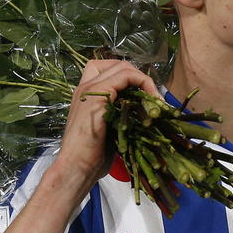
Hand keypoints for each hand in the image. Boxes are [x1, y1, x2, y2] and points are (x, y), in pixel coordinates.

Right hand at [52, 59, 159, 190]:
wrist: (76, 168)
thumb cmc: (91, 156)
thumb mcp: (108, 129)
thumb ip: (118, 114)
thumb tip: (144, 111)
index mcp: (86, 93)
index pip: (109, 70)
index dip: (130, 78)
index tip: (146, 98)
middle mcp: (86, 86)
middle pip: (119, 65)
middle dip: (141, 79)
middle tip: (154, 100)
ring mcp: (90, 89)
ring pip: (124, 68)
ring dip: (145, 82)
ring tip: (156, 102)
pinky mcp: (98, 96)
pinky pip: (126, 77)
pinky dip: (143, 84)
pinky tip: (151, 104)